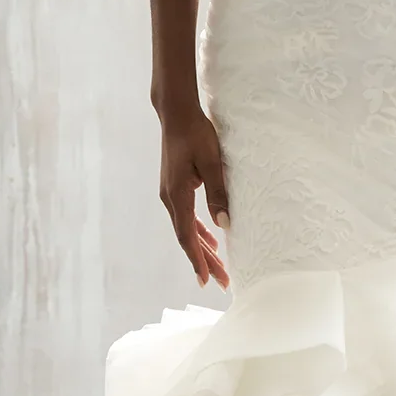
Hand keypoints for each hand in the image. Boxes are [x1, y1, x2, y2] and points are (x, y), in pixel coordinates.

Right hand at [158, 104, 230, 289]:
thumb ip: (218, 192)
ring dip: (201, 248)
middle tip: (220, 283)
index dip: (197, 260)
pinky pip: (186, 216)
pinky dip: (198, 231)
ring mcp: (170, 193)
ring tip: (217, 267)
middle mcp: (169, 198)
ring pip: (186, 228)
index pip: (187, 235)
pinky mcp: (174, 187)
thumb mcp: (211, 162)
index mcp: (177, 195)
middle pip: (187, 237)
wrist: (176, 113)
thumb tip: (225, 225)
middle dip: (203, 261)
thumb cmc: (196, 133)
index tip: (206, 280)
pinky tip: (209, 239)